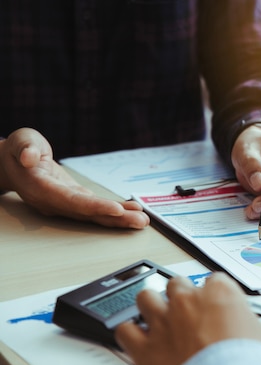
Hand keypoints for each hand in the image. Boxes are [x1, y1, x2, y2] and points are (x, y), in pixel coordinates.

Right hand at [0, 128, 148, 228]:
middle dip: (115, 219)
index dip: (94, 206)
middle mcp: (54, 202)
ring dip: (120, 220)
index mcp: (41, 188)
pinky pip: (96, 209)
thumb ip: (25, 148)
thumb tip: (29, 156)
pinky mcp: (74, 201)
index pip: (71, 200)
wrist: (13, 164)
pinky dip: (115, 211)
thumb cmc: (19, 150)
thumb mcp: (20, 142)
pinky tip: (133, 212)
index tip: (116, 210)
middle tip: (140, 222)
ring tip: (142, 221)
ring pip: (94, 215)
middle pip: (88, 213)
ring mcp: (65, 204)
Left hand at [115, 273, 260, 364]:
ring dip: (150, 307)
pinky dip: (130, 334)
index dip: (214, 295)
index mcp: (219, 293)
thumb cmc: (246, 364)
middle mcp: (187, 301)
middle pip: (176, 283)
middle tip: (186, 312)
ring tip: (156, 319)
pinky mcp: (144, 347)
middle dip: (179, 296)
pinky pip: (125, 330)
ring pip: (145, 297)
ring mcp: (163, 321)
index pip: (214, 280)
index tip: (215, 306)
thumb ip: (258, 328)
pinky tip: (138, 340)